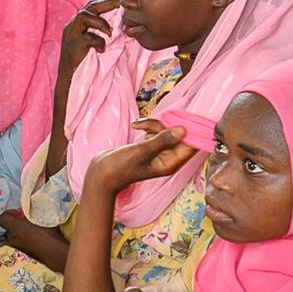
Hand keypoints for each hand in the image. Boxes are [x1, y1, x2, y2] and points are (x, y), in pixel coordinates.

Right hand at [60, 0, 122, 68]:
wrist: (71, 82)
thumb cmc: (86, 63)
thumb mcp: (95, 44)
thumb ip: (104, 34)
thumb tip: (126, 26)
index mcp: (79, 25)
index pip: (92, 6)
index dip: (107, 2)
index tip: (123, 1)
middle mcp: (72, 27)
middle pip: (88, 7)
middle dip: (106, 4)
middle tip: (122, 5)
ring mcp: (70, 36)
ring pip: (83, 16)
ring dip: (100, 22)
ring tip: (110, 33)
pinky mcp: (71, 48)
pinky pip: (86, 38)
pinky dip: (98, 41)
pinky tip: (102, 50)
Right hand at [82, 120, 196, 201]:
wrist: (101, 172)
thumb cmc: (120, 167)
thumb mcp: (142, 152)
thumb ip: (163, 140)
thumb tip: (183, 130)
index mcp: (171, 163)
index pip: (191, 146)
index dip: (190, 132)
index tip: (182, 119)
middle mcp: (168, 157)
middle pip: (178, 135)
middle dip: (164, 126)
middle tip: (148, 125)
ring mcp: (159, 151)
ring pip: (165, 130)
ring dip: (153, 124)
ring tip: (138, 126)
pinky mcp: (150, 145)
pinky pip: (156, 131)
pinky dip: (147, 126)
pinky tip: (136, 127)